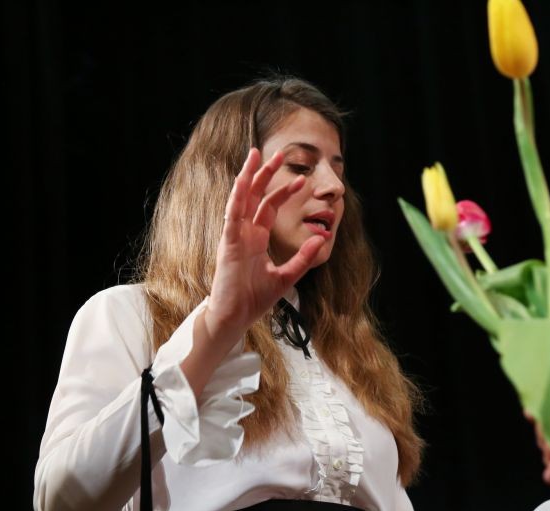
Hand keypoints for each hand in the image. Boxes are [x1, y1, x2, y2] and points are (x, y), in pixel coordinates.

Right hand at [205, 148, 324, 339]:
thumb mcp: (287, 276)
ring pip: (241, 198)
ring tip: (256, 155)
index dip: (283, 192)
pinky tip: (242, 180)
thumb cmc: (254, 299)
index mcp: (256, 239)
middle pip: (254, 196)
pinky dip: (236, 197)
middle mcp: (244, 233)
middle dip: (265, 174)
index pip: (269, 207)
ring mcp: (234, 235)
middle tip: (278, 153)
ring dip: (248, 176)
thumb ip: (303, 257)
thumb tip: (321, 237)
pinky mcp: (228, 243)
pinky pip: (231, 215)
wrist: (236, 317)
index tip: (301, 181)